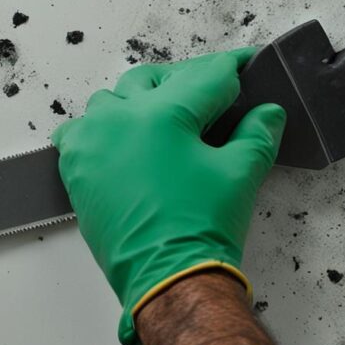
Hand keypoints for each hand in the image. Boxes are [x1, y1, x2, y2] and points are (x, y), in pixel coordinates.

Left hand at [51, 48, 285, 344]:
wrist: (168, 280)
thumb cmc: (199, 230)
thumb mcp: (242, 173)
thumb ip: (258, 132)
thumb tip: (267, 113)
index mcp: (163, 113)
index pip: (208, 74)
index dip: (236, 68)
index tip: (248, 64)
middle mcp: (121, 118)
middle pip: (159, 79)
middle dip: (188, 84)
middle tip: (214, 102)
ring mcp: (93, 141)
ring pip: (116, 98)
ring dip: (143, 102)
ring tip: (169, 123)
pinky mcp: (77, 167)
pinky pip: (83, 129)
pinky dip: (104, 128)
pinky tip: (126, 142)